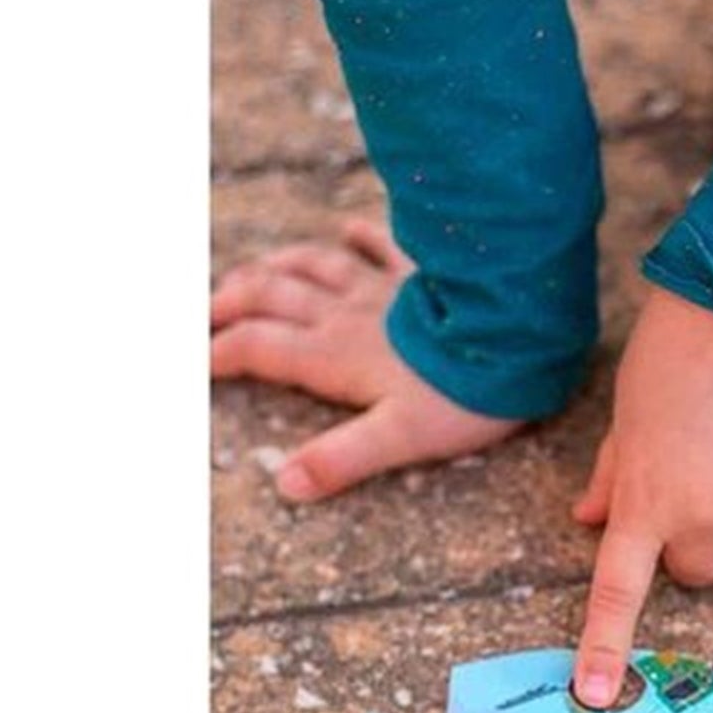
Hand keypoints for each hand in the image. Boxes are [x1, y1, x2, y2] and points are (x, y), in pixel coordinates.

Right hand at [211, 221, 522, 500]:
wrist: (520, 341)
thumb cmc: (462, 396)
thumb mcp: (398, 440)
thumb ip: (340, 460)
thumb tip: (287, 485)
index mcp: (334, 355)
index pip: (259, 349)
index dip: (219, 353)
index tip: (193, 361)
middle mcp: (348, 314)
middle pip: (272, 298)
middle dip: (232, 302)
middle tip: (205, 312)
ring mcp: (384, 288)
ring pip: (314, 266)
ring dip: (277, 267)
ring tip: (254, 272)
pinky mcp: (424, 275)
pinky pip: (382, 246)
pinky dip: (360, 236)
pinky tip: (349, 228)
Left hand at [570, 287, 712, 705]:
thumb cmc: (674, 352)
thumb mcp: (627, 415)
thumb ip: (614, 477)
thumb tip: (588, 523)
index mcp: (644, 500)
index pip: (618, 589)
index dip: (604, 646)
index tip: (595, 696)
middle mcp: (700, 514)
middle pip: (701, 570)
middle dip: (701, 535)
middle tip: (707, 474)